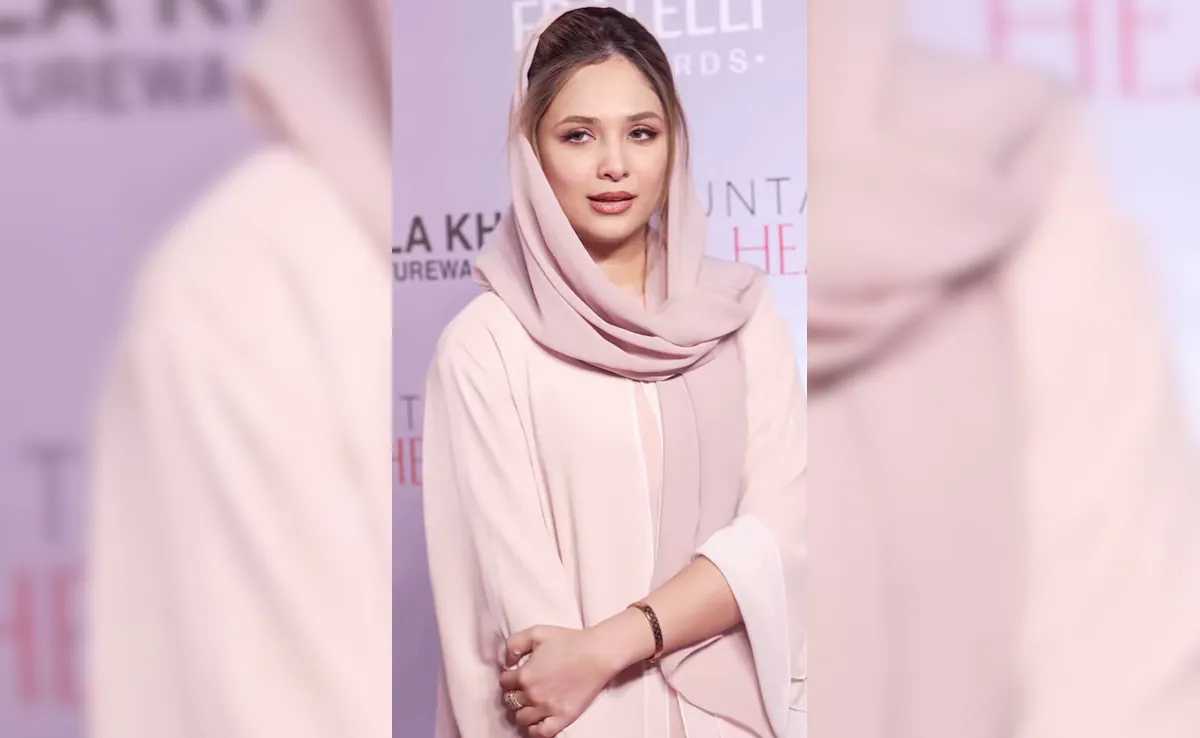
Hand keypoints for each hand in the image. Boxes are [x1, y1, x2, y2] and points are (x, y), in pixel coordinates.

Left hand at [497, 625, 620, 736]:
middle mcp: (533, 694)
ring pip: (521, 719)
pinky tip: (538, 720)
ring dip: (522, 710)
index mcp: (525, 675)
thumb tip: (507, 661)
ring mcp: (548, 709)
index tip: (516, 674)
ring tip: (530, 703)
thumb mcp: (537, 632)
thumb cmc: (569, 640)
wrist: (598, 653)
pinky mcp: (563, 718)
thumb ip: (514, 644)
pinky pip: (540, 733)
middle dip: (514, 693)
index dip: (509, 676)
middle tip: (524, 688)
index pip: (504, 682)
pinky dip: (535, 729)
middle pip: (510, 701)